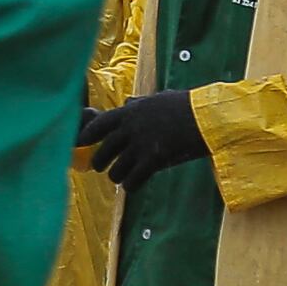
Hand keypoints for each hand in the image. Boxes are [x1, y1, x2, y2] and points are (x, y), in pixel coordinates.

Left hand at [79, 91, 207, 186]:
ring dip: (116, 176)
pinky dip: (130, 185)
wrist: (207, 117)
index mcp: (130, 111)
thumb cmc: (187, 106)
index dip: (86, 135)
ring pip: (116, 169)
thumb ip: (139, 103)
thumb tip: (128, 102)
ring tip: (120, 178)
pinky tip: (132, 186)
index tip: (79, 142)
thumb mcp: (159, 99)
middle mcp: (131, 128)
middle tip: (101, 167)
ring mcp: (141, 144)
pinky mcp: (153, 160)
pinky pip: (133, 179)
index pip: (99, 124)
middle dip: (99, 162)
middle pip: (104, 150)